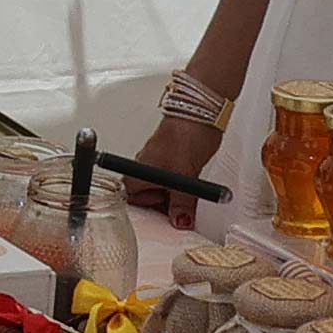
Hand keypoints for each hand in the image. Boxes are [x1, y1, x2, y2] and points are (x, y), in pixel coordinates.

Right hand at [134, 111, 221, 229]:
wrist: (200, 111)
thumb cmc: (184, 135)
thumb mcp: (184, 177)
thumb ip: (181, 203)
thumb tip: (180, 221)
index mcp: (137, 173)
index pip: (132, 201)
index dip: (148, 211)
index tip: (166, 217)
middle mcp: (143, 167)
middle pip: (146, 196)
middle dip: (163, 205)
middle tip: (180, 210)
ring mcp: (156, 161)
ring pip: (161, 187)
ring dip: (174, 194)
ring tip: (190, 195)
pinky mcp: (170, 157)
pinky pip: (171, 178)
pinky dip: (181, 184)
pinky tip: (192, 182)